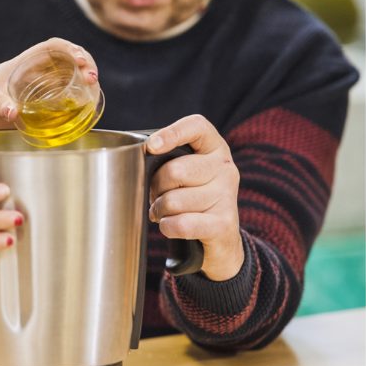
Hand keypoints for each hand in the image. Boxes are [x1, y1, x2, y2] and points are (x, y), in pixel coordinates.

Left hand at [0, 38, 98, 129]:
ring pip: (77, 73)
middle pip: (72, 57)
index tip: (79, 59)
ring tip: (93, 90)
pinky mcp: (53, 97)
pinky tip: (89, 103)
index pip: (54, 46)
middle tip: (91, 79)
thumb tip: (12, 113)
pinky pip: (74, 91)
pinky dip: (84, 95)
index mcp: (30, 59)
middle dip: (87, 63)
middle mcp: (44, 67)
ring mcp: (51, 82)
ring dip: (89, 78)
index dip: (70, 49)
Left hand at [145, 114, 242, 280]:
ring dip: (160, 211)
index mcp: (215, 148)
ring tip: (164, 213)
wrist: (220, 239)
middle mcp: (225, 168)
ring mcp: (227, 196)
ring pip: (174, 201)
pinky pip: (182, 224)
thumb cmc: (194, 199)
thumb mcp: (188, 173)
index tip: (151, 146)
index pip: (196, 127)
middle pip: (175, 170)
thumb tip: (139, 159)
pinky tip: (170, 226)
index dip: (172, 133)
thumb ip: (170, 160)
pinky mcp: (224, 223)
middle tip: (155, 196)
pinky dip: (168, 227)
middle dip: (156, 188)